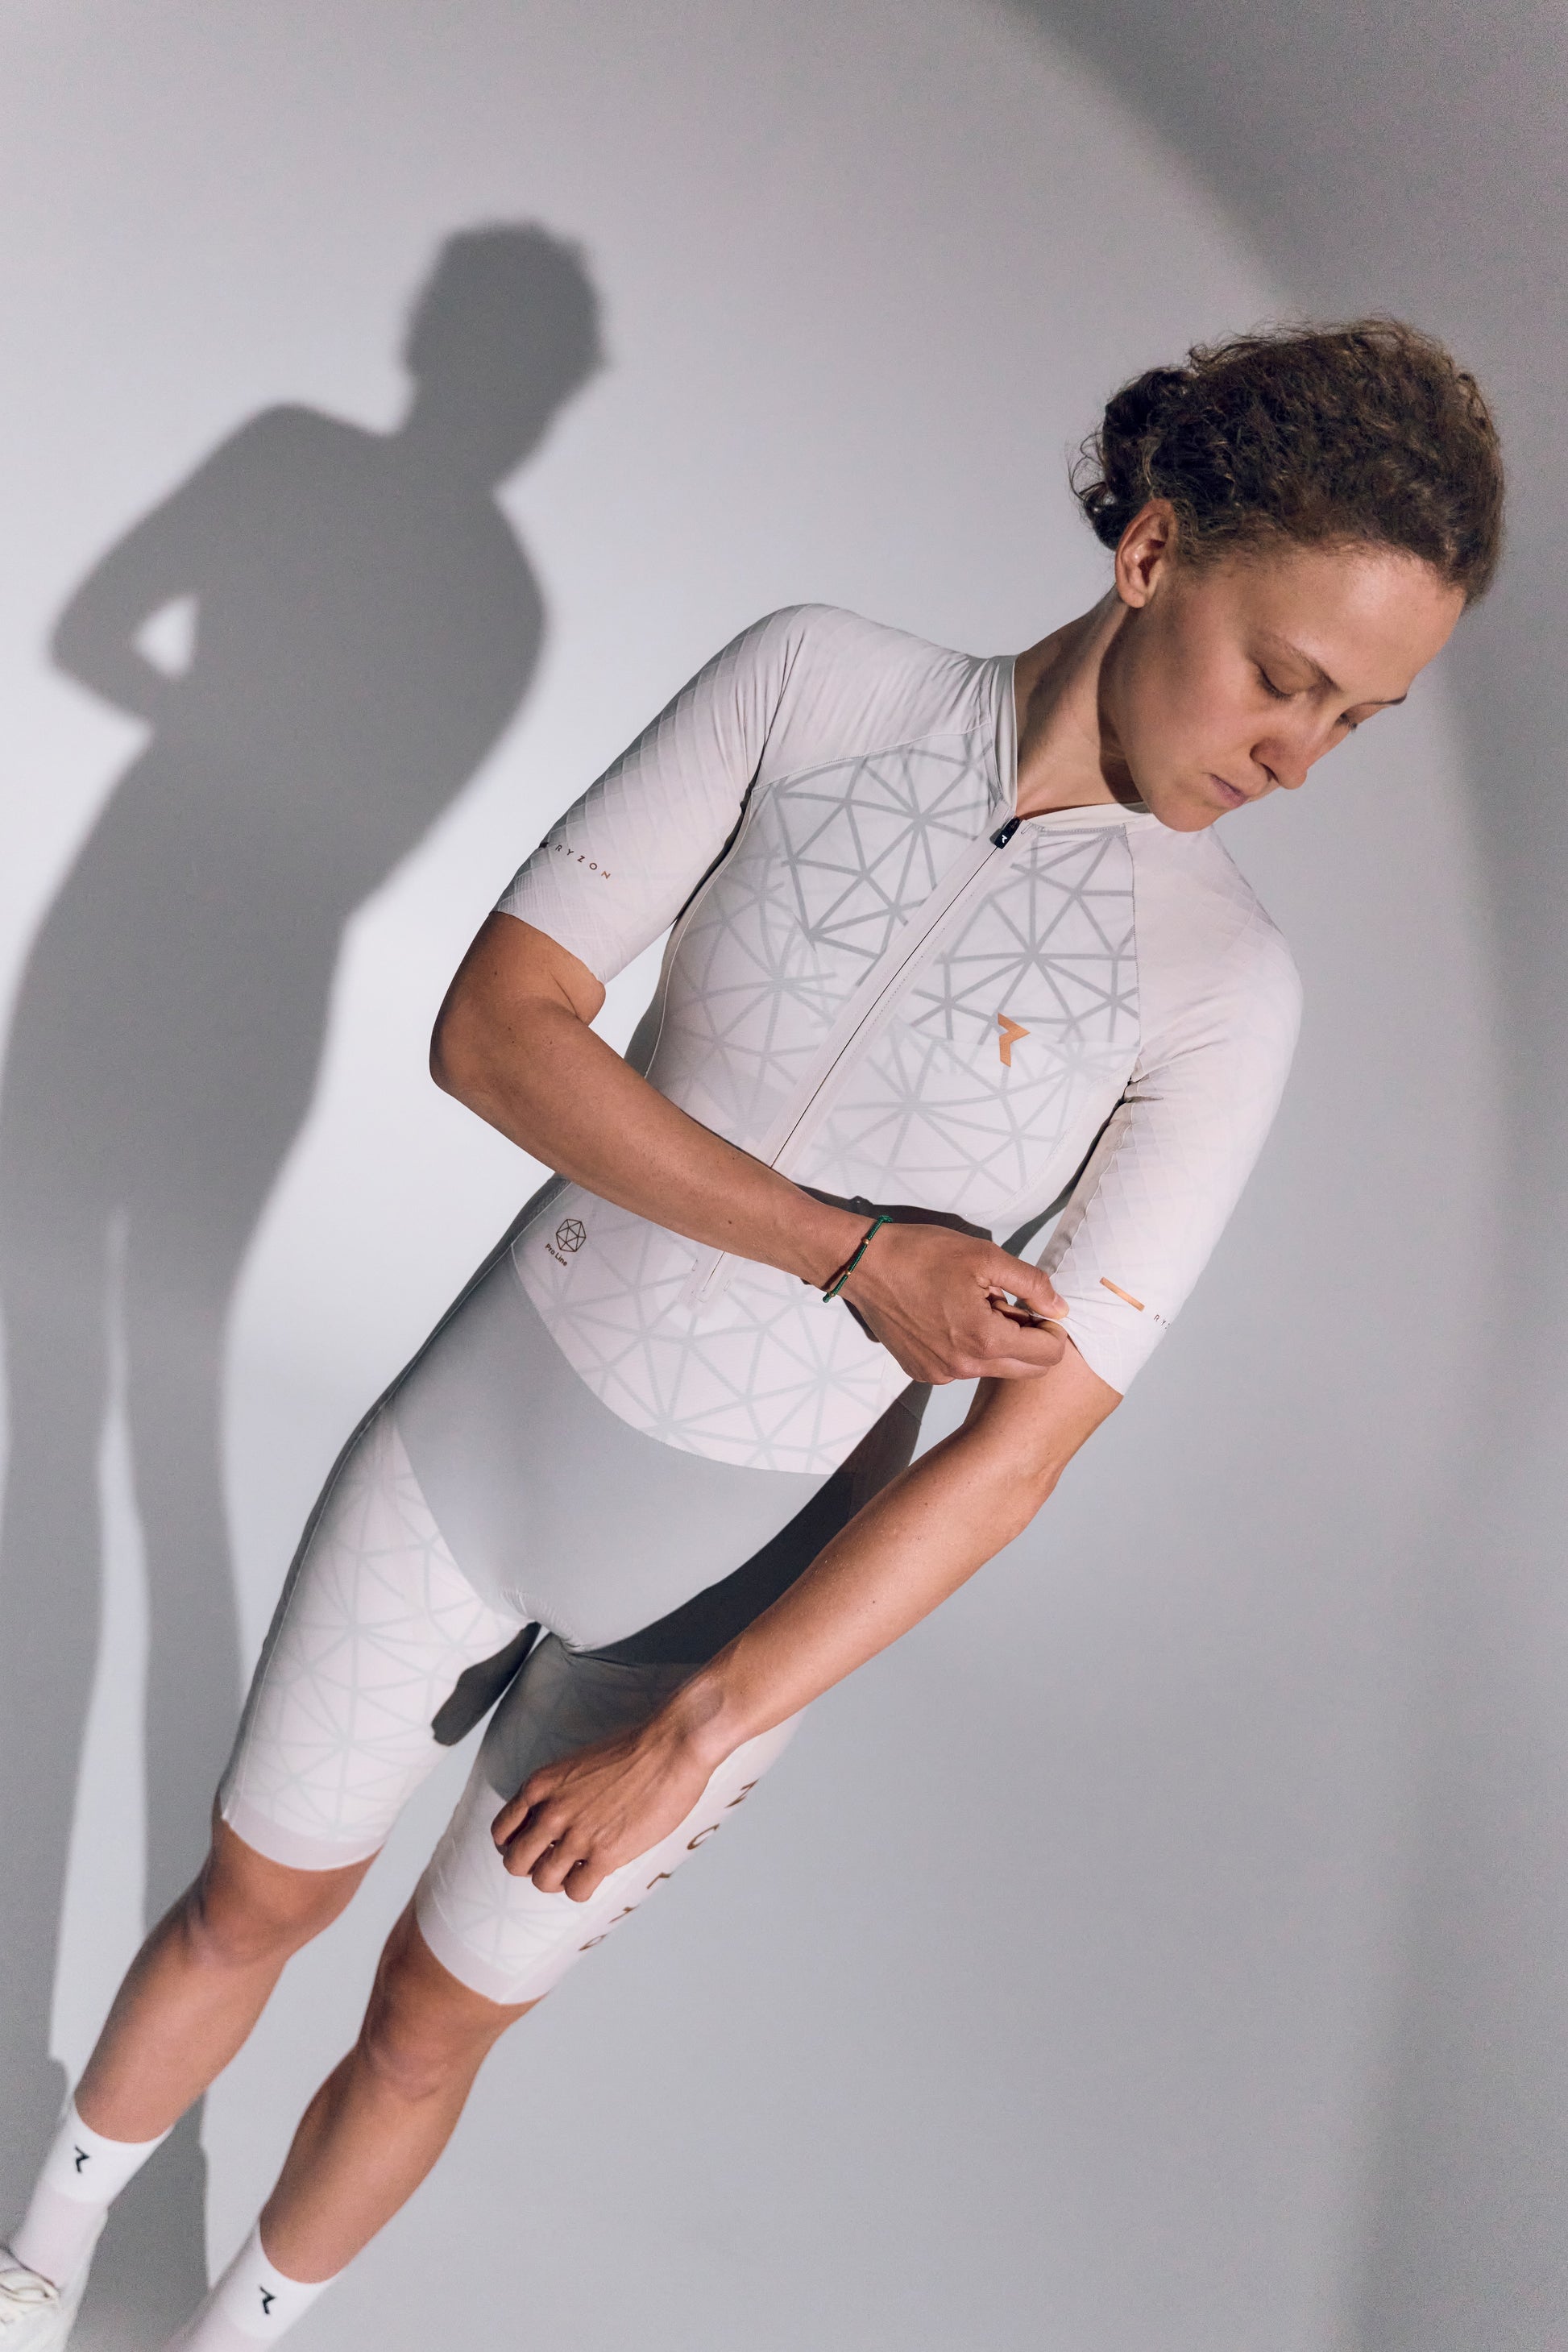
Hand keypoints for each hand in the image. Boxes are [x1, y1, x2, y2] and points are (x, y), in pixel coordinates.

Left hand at [490, 1712, 715, 1900]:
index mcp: (541, 1785)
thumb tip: (555, 1816)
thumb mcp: (579, 1762)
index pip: (502, 1831)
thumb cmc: (635, 1748)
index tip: (532, 1847)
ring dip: (558, 1881)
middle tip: (553, 1862)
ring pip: (543, 1881)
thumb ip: (559, 1790)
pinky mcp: (605, 1855)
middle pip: (515, 1863)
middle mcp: (551, 1812)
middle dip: (532, 1867)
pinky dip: (584, 1888)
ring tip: (576, 1870)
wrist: (671, 1747)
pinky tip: (597, 1874)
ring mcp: (576, 1836)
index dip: (514, 1845)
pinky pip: (576, 1892)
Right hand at [840, 1221, 1068, 1383]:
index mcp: (984, 1340)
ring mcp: (940, 1374)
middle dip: (1029, 1341)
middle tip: (1008, 1306)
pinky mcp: (922, 1372)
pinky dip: (967, 1347)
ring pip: (993, 1368)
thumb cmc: (923, 1254)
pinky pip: (963, 1368)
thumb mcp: (986, 1257)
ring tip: (971, 1307)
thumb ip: (1032, 1284)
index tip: (1038, 1309)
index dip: (1053, 1331)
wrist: (864, 1265)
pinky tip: (949, 1318)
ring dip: (996, 1342)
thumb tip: (1060, 1308)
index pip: (1048, 1356)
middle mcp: (964, 1368)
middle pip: (1026, 1371)